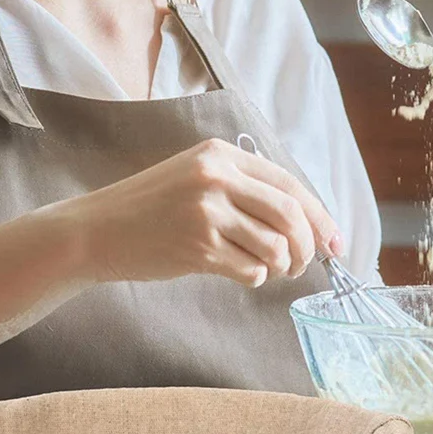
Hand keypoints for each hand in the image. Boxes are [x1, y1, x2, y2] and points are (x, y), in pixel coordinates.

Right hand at [65, 138, 341, 287]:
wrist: (97, 230)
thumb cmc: (151, 210)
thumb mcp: (196, 179)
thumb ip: (244, 189)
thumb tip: (304, 223)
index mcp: (221, 154)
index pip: (290, 185)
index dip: (320, 218)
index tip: (335, 244)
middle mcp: (216, 177)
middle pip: (290, 215)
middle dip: (306, 247)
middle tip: (301, 265)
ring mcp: (206, 211)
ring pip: (275, 246)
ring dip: (281, 267)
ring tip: (269, 270)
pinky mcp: (197, 246)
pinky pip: (251, 270)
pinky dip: (256, 279)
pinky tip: (241, 274)